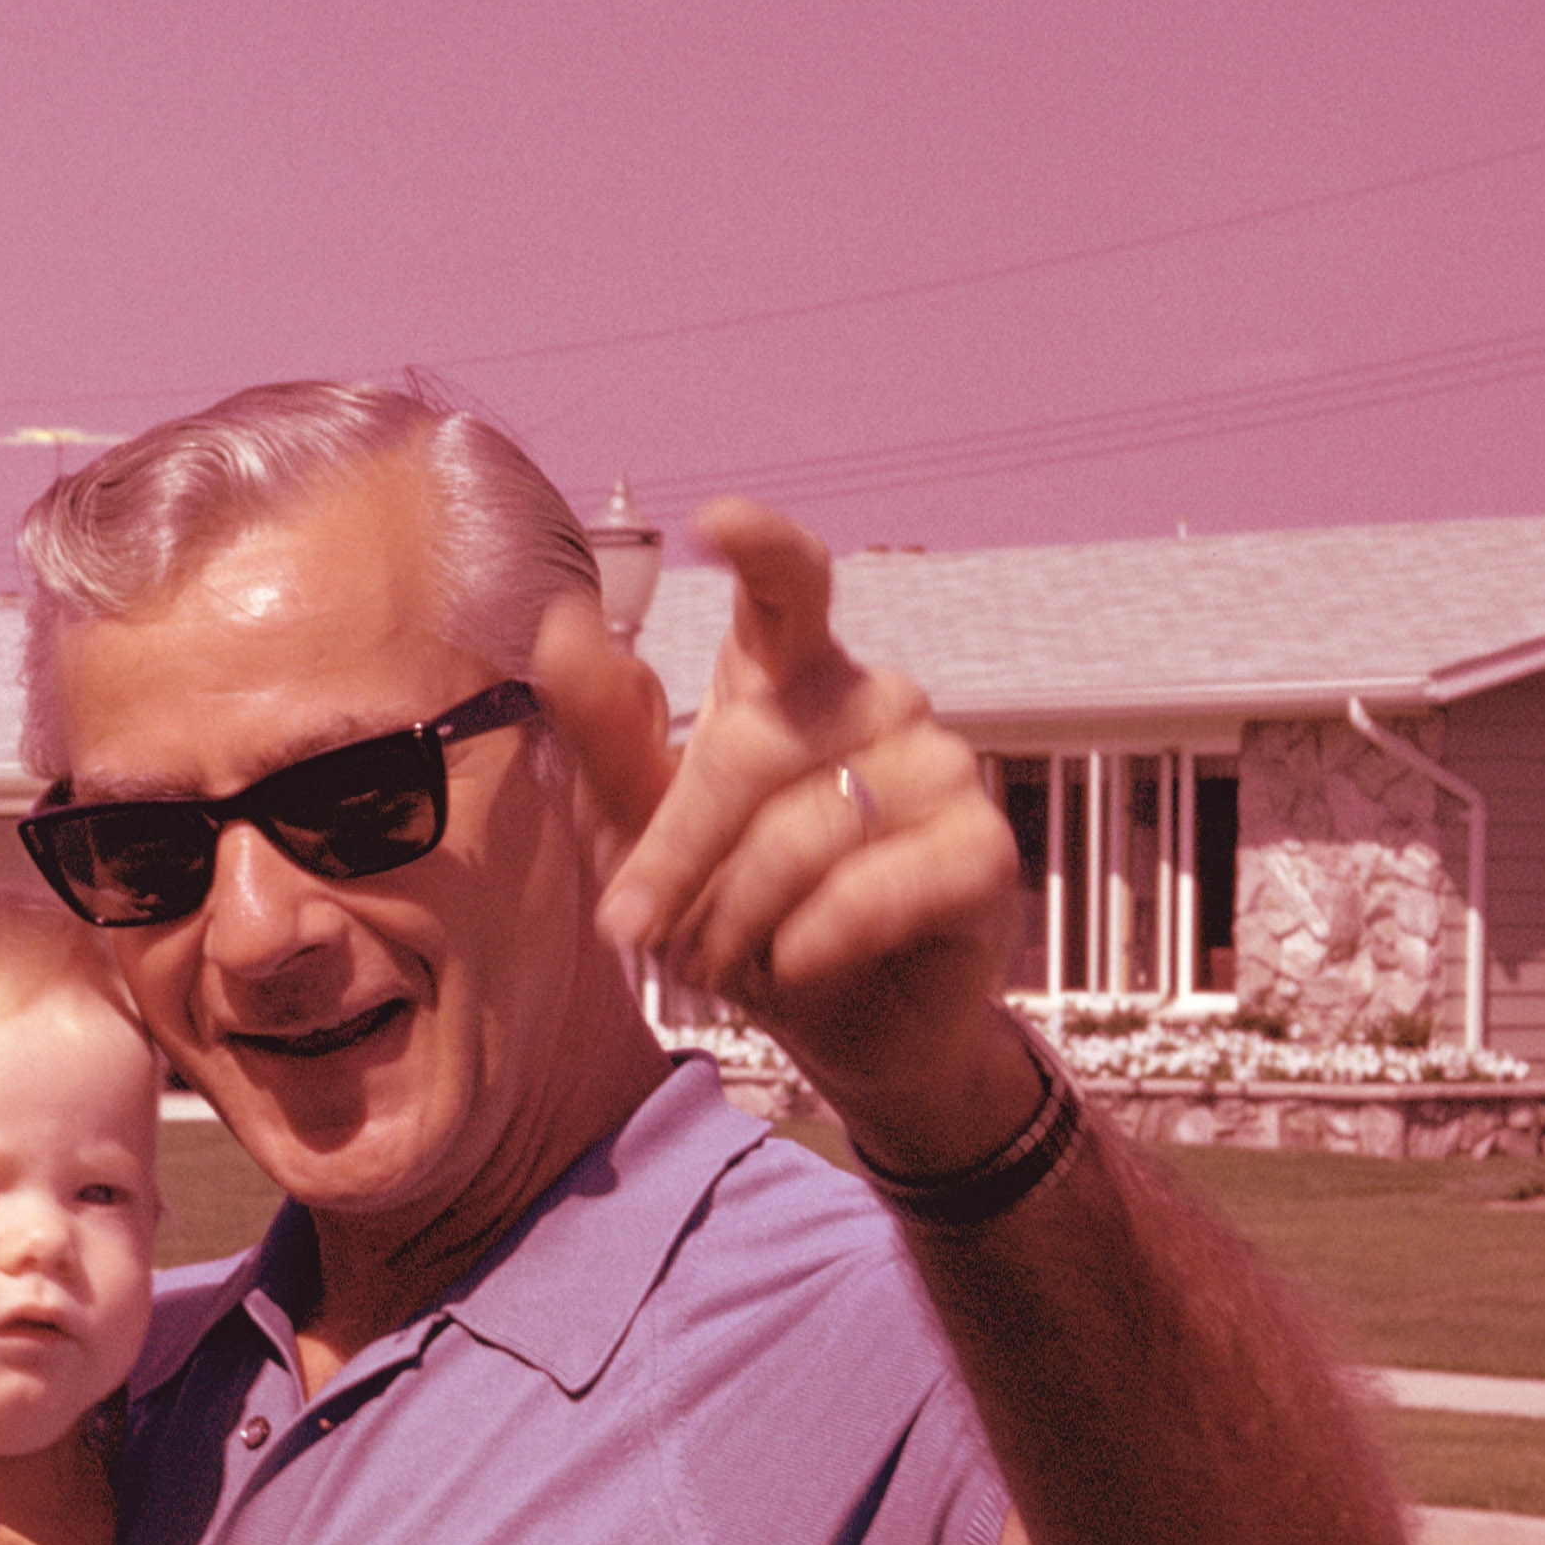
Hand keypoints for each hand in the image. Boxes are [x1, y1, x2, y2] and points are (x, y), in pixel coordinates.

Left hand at [590, 498, 1049, 1172]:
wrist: (842, 1024)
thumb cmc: (739, 907)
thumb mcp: (645, 831)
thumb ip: (607, 738)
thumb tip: (564, 627)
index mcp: (793, 675)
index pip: (789, 583)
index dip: (762, 546)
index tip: (716, 520)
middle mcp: (874, 700)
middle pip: (752, 748)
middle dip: (678, 856)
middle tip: (647, 935)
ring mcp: (941, 766)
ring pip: (805, 830)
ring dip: (738, 918)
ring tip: (729, 960)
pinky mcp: (981, 850)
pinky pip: (870, 892)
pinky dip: (812, 943)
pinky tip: (800, 966)